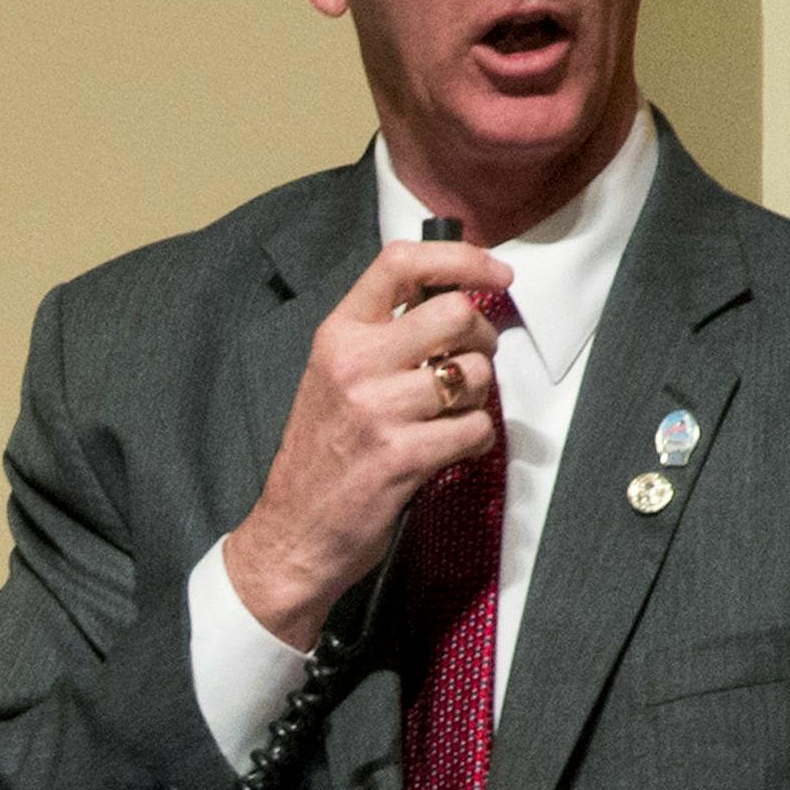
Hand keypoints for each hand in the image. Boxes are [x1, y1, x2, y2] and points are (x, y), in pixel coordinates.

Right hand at [226, 238, 513, 649]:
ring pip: (475, 373)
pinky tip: (452, 447)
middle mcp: (355, 363)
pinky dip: (476, 438)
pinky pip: (475, 428)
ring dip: (480, 395)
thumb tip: (456, 297)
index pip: (402, 262)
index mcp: (339, 333)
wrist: (292, 531)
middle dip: (483, 336)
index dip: (462, 258)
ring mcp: (378, 410)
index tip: (496, 272)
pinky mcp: (402, 456)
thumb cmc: (323, 450)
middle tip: (475, 359)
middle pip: (455, 313)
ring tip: (452, 412)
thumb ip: (385, 334)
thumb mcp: (336, 374)